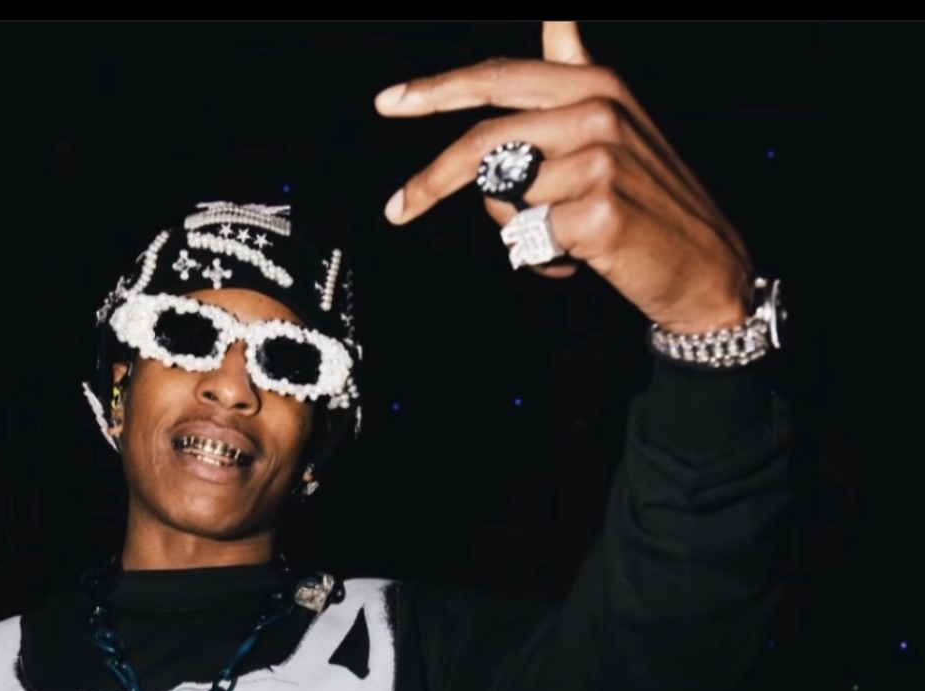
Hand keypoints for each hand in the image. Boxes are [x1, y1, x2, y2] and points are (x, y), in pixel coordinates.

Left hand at [376, 22, 752, 333]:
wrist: (706, 263)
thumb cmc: (647, 198)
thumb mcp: (617, 123)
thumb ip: (573, 73)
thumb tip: (556, 12)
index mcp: (596, 83)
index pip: (499, 78)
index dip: (437, 89)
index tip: (388, 101)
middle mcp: (599, 111)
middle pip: (483, 143)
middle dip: (430, 181)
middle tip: (396, 209)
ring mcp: (599, 161)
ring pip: (504, 199)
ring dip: (516, 230)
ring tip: (563, 234)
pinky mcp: (597, 212)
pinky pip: (528, 240)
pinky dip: (541, 260)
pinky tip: (579, 259)